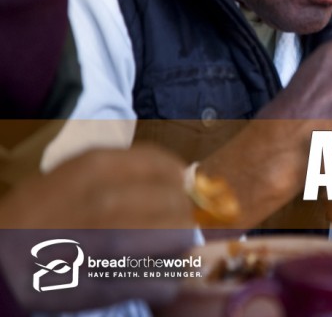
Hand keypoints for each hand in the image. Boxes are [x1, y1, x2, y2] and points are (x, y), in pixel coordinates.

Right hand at [0, 146, 194, 310]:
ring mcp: (107, 243)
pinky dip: (164, 282)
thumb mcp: (71, 176)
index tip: (179, 187)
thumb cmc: (34, 216)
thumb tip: (174, 176)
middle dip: (178, 215)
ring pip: (177, 239)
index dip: (177, 179)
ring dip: (176, 247)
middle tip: (170, 224)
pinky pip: (160, 281)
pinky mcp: (105, 285)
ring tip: (164, 252)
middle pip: (176, 204)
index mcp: (96, 167)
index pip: (165, 166)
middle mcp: (107, 200)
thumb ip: (120, 172)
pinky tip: (154, 279)